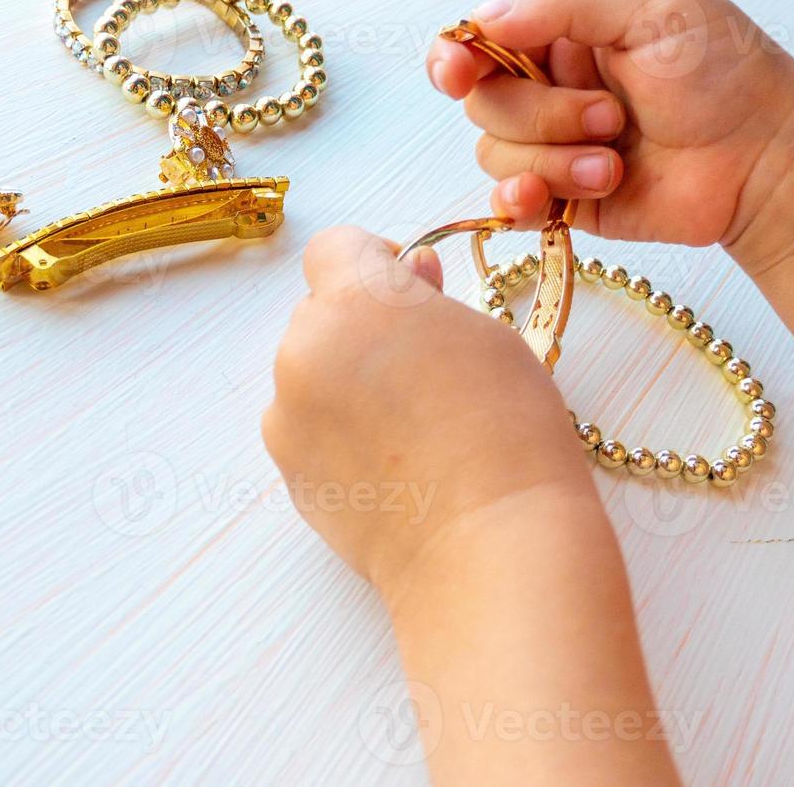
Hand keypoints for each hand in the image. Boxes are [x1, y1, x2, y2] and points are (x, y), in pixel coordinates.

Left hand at [260, 225, 599, 597]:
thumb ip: (428, 297)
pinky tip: (392, 465)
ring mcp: (286, 415)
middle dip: (361, 324)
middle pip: (320, 312)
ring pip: (310, 374)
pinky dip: (337, 434)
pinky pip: (307, 430)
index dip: (374, 260)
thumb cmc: (507, 434)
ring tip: (412, 426)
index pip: (335, 247)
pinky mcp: (287, 471)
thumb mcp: (486, 335)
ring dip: (345, 382)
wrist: (489, 546)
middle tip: (422, 363)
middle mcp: (303, 349)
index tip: (408, 286)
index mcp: (354, 299)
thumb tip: (407, 280)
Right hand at [426, 0, 793, 259]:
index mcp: (562, 34)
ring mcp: (553, 147)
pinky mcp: (562, 200)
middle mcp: (549, 89)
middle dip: (541, 112)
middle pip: (484, 103)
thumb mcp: (654, 5)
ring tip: (617, 160)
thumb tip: (480, 22)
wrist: (769, 158)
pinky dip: (522, 199)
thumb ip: (564, 1)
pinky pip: (507, 204)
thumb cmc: (724, 71)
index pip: (477, 43)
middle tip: (610, 114)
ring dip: (554, 158)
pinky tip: (552, 198)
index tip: (457, 72)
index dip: (455, 59)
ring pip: (494, 154)